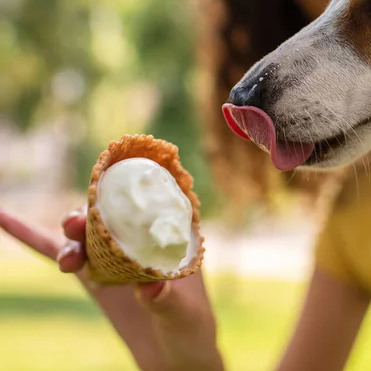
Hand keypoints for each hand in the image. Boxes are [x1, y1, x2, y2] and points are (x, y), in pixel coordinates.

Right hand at [0, 207, 223, 370]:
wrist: (174, 360)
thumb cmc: (191, 333)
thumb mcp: (184, 316)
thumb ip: (167, 300)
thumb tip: (149, 287)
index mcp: (173, 237)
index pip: (151, 201)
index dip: (127, 186)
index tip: (105, 179)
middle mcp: (141, 239)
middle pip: (110, 215)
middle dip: (90, 216)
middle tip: (77, 226)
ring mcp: (114, 256)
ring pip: (86, 235)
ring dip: (71, 239)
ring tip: (70, 261)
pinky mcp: (93, 276)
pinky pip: (61, 254)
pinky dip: (31, 237)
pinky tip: (4, 217)